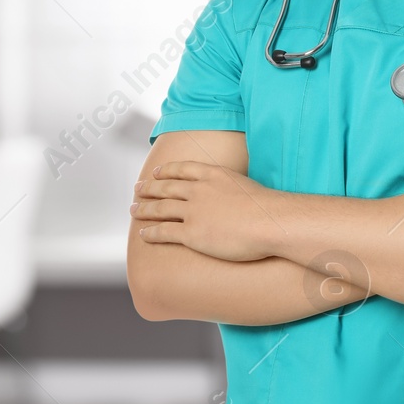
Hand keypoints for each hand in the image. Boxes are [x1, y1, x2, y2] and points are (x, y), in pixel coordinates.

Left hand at [131, 161, 282, 261]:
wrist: (270, 223)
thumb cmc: (268, 209)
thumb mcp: (248, 186)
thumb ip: (234, 188)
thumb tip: (237, 197)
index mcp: (213, 175)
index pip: (182, 169)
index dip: (166, 171)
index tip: (156, 173)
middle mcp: (198, 190)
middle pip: (166, 187)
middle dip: (149, 188)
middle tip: (137, 189)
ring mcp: (193, 211)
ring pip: (160, 208)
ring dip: (144, 209)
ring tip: (133, 210)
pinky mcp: (192, 234)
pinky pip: (164, 232)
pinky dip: (150, 233)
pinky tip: (142, 234)